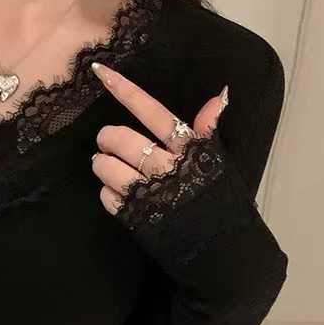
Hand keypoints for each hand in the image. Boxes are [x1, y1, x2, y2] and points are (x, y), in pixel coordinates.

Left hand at [90, 61, 229, 216]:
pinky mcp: (135, 216)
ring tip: (106, 166)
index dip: (125, 90)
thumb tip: (220, 94)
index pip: (152, 111)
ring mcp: (149, 192)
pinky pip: (106, 196)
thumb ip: (207, 130)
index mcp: (188, 148)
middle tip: (107, 144)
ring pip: (107, 166)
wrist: (223, 251)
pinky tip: (117, 194)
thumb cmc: (221, 204)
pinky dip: (106, 192)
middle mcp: (167, 166)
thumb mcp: (218, 163)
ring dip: (101, 164)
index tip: (100, 72)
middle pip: (121, 139)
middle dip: (107, 139)